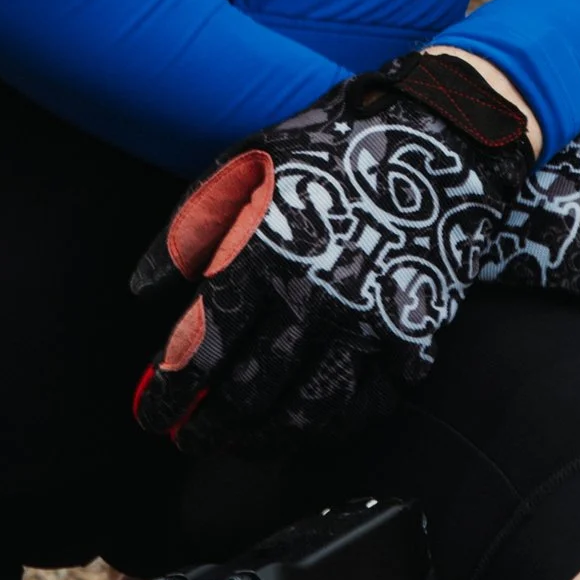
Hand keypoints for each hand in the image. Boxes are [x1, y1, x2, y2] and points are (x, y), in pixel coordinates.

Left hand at [130, 48, 538, 447]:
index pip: (201, 350)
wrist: (434, 136)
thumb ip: (186, 232)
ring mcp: (365, 320)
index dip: (168, 395)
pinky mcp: (411, 335)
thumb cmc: (326, 150)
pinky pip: (365, 406)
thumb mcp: (241, 169)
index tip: (151, 415)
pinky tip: (307, 429)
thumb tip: (145, 294)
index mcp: (261, 252)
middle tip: (188, 438)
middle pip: (248, 394)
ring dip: (264, 441)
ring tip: (240, 443)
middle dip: (208, 428)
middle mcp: (310, 294)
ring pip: (306, 413)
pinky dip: (331, 430)